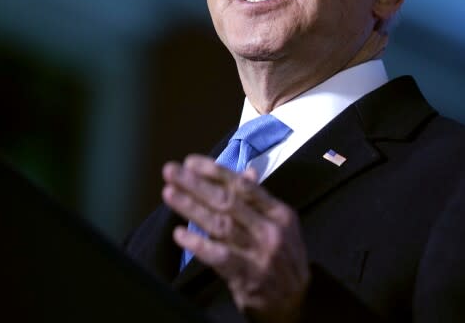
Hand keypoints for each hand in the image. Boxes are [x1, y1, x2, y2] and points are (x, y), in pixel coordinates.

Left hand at [162, 155, 309, 322]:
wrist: (295, 301)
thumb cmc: (283, 258)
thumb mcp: (280, 225)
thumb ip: (259, 201)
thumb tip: (247, 172)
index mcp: (279, 213)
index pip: (244, 186)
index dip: (215, 172)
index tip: (191, 162)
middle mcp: (270, 230)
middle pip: (228, 201)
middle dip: (196, 184)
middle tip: (171, 171)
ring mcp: (259, 253)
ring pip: (220, 225)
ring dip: (191, 207)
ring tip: (169, 193)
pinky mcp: (247, 275)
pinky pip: (218, 256)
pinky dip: (198, 244)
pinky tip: (179, 234)